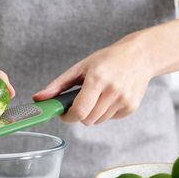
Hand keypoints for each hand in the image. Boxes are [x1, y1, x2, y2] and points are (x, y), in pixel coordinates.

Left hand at [33, 36, 153, 124]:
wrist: (140, 56)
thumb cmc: (108, 59)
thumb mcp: (81, 67)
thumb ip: (58, 85)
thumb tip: (38, 98)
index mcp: (97, 79)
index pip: (79, 111)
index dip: (68, 117)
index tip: (64, 114)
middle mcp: (112, 91)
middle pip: (87, 119)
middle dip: (79, 114)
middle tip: (80, 102)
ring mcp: (123, 100)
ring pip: (98, 121)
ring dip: (92, 114)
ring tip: (97, 96)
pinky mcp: (131, 107)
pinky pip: (110, 118)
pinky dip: (106, 112)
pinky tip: (110, 97)